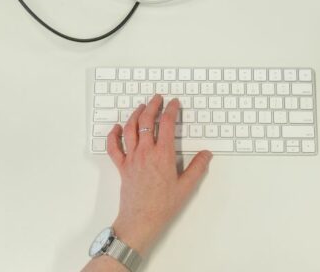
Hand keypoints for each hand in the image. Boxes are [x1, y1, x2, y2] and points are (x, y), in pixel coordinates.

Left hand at [105, 94, 211, 255]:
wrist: (141, 219)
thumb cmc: (163, 205)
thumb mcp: (186, 187)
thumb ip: (197, 168)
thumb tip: (206, 154)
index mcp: (163, 155)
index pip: (166, 124)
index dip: (171, 110)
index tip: (174, 103)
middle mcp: (146, 152)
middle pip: (146, 121)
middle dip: (152, 106)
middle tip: (157, 98)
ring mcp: (132, 158)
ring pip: (130, 129)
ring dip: (135, 114)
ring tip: (141, 107)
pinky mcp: (122, 167)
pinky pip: (114, 147)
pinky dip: (113, 134)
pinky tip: (117, 127)